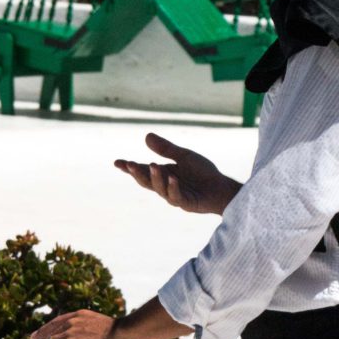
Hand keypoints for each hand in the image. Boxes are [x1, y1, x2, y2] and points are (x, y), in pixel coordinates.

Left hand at [27, 310, 129, 338]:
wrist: (121, 334)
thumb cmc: (122, 334)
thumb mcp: (108, 328)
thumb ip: (97, 333)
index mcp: (81, 315)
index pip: (59, 321)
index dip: (46, 329)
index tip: (36, 336)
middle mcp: (71, 322)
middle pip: (53, 335)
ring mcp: (68, 333)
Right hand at [114, 133, 240, 214]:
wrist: (221, 187)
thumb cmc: (203, 172)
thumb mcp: (184, 156)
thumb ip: (166, 148)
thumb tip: (146, 136)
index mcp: (162, 174)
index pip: (142, 170)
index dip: (129, 167)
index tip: (117, 162)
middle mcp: (164, 185)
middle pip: (146, 181)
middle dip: (137, 173)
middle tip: (129, 164)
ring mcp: (173, 195)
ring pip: (159, 189)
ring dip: (155, 177)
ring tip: (154, 165)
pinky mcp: (185, 203)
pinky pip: (176, 196)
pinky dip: (173, 187)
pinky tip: (172, 178)